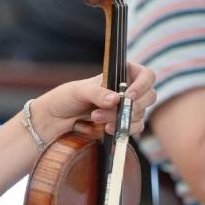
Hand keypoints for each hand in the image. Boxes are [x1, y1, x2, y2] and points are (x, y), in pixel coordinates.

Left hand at [32, 62, 155, 142]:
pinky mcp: (122, 125)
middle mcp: (128, 91)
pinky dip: (123, 129)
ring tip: (96, 117)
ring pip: (140, 114)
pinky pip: (134, 129)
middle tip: (111, 108)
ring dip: (120, 118)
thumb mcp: (79, 91)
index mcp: (122, 75)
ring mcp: (126, 109)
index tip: (129, 96)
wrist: (55, 120)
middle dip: (130, 106)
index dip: (142, 85)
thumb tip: (116, 99)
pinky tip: (105, 128)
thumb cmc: (66, 98)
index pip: (147, 75)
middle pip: (149, 97)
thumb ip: (97, 93)